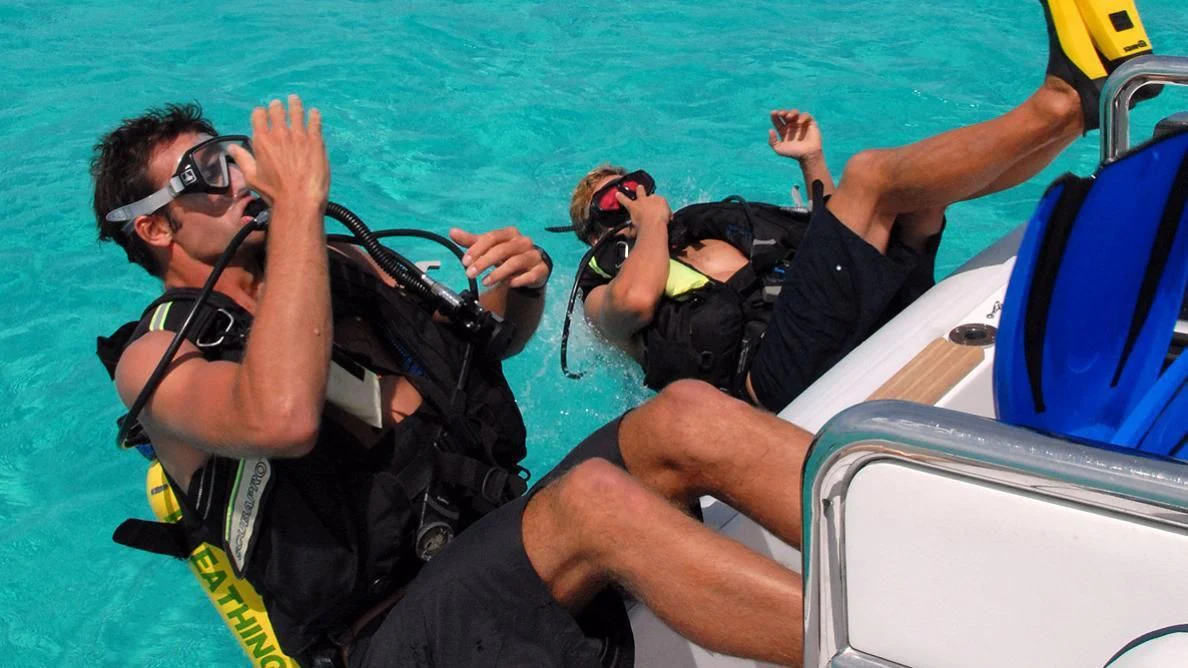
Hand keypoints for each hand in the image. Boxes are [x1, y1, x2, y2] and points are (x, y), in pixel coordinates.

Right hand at [226, 95, 329, 210]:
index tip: (264, 114)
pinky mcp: (315, 140)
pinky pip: (314, 121)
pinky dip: (313, 115)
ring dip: (295, 103)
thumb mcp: (252, 177)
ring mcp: (298, 135)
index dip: (261, 113)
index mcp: (261, 140)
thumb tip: (230, 148)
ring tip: (295, 100)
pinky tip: (314, 113)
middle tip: (281, 105)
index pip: (259, 114)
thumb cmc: (274, 193)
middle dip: (277, 106)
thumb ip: (242, 159)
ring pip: (296, 110)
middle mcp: (279, 133)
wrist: (299, 200)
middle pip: (277, 109)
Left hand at [450, 227, 549, 288]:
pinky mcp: (540, 269)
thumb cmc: (507, 254)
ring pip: (515, 262)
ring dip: (498, 273)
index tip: (465, 262)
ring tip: (485, 282)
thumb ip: (472, 241)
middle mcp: (523, 242)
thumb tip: (452, 232)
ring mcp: (533, 255)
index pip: (491, 238)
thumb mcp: (489, 247)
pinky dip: (519, 280)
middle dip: (483, 262)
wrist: (531, 266)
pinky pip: (531, 274)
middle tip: (470, 274)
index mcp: (510, 233)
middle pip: (502, 250)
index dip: (477, 249)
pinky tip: (509, 284)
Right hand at [615, 186, 670, 229]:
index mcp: (633, 207)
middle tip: (640, 187)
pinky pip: (663, 203)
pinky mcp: (662, 200)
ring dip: (655, 199)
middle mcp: (642, 200)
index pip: (624, 200)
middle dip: (639, 189)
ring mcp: (652, 198)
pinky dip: (665, 208)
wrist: (654, 224)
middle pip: (640, 191)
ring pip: (653, 195)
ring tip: (658, 203)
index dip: (620, 197)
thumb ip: (629, 231)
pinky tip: (667, 214)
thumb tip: (625, 233)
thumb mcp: (633, 230)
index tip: (617, 193)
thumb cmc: (641, 227)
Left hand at [768, 109, 822, 161]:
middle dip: (782, 112)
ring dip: (791, 112)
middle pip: (786, 114)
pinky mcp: (810, 123)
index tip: (773, 113)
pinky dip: (802, 117)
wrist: (807, 155)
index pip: (777, 121)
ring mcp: (800, 124)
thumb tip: (770, 130)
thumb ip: (772, 141)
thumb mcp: (779, 149)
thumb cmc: (793, 153)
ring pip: (795, 113)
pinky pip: (806, 115)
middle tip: (780, 113)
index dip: (774, 116)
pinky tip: (799, 122)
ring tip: (788, 116)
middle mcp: (791, 126)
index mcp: (783, 130)